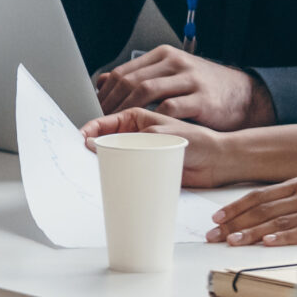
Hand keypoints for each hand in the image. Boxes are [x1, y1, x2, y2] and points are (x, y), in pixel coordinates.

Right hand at [81, 106, 238, 185]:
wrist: (217, 162)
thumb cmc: (197, 141)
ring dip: (102, 162)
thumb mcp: (159, 134)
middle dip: (90, 147)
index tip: (79, 139)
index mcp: (136, 118)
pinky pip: (123, 171)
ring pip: (111, 156)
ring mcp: (138, 151)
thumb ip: (129, 139)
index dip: (89, 129)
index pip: (104, 121)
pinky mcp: (144, 168)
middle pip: (103, 140)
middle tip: (81, 156)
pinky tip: (110, 178)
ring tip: (94, 168)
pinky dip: (115, 175)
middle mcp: (134, 134)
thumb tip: (100, 143)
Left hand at [93, 46, 274, 127]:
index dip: (106, 93)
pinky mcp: (201, 98)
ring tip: (118, 126)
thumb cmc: (204, 89)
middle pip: (131, 81)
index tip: (96, 109)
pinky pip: (170, 107)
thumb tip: (103, 81)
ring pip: (146, 90)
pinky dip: (153, 118)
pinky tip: (145, 129)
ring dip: (126, 110)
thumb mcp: (171, 76)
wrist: (245, 96)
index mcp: (164, 56)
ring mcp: (189, 79)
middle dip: (112, 103)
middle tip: (102, 121)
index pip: (123, 72)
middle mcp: (175, 63)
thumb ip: (141, 77)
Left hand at [203, 177, 296, 245]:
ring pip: (277, 221)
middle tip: (214, 236)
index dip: (235, 208)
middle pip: (261, 210)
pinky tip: (268, 242)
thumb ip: (287, 202)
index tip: (216, 219)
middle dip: (235, 223)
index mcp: (296, 185)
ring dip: (253, 232)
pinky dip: (284, 236)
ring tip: (233, 241)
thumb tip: (256, 219)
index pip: (257, 196)